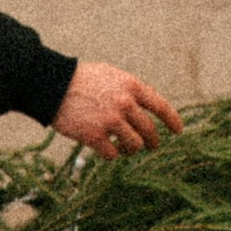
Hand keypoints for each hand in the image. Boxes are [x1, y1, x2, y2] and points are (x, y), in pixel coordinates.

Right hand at [52, 60, 181, 157]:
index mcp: (131, 87)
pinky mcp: (95, 136)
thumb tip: (152, 98)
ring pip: (135, 146)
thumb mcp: (111, 75)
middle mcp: (125, 104)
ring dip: (131, 149)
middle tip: (151, 146)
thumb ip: (131, 88)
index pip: (161, 106)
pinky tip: (107, 149)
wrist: (52, 86)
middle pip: (150, 131)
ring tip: (124, 147)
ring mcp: (111, 121)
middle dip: (153, 142)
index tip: (178, 131)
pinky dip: (111, 154)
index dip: (172, 121)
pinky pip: (113, 155)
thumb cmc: (82, 80)